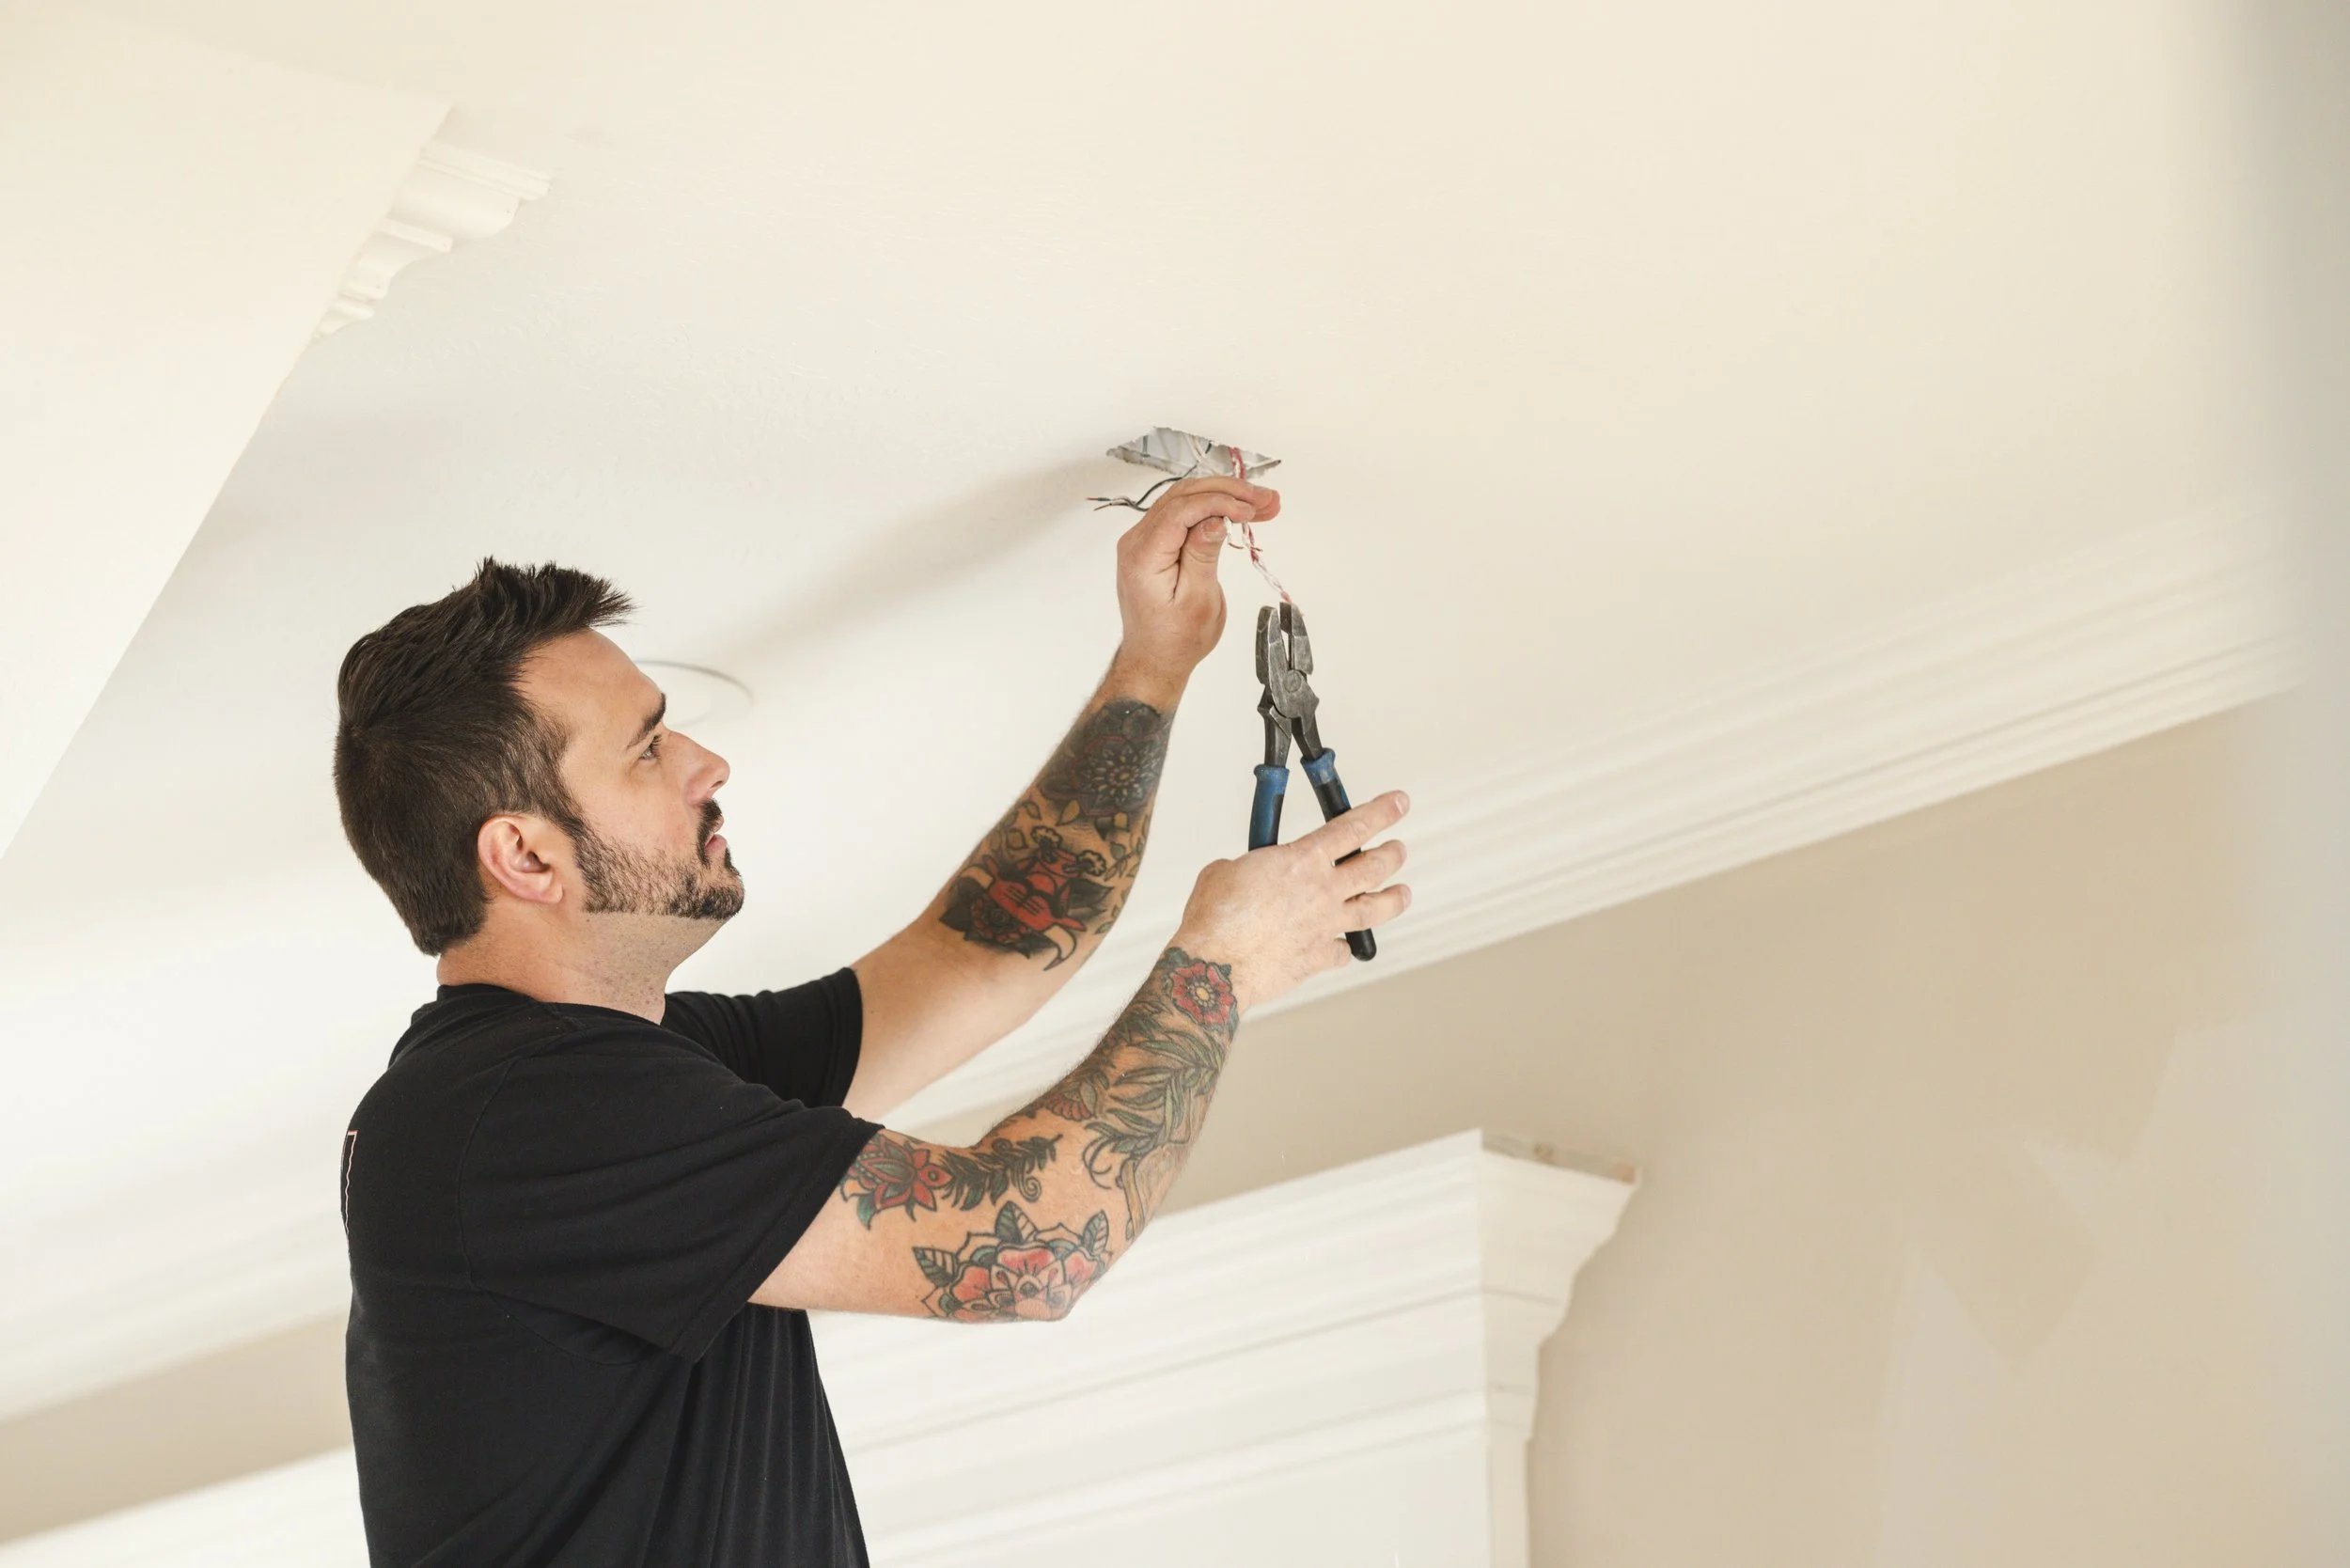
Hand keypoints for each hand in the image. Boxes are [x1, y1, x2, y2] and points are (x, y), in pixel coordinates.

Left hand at [1112, 476, 1280, 685]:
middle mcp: (1137, 542)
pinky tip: (1241, 513)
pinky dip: (1214, 510)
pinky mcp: (1155, 545)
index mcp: (1143, 556)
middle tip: (1266, 499)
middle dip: (1228, 493)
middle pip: (1184, 497)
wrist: (1155, 660)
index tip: (1250, 509)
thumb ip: (1203, 555)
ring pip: (1186, 501)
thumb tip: (1215, 519)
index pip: (1181, 510)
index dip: (1219, 502)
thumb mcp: (1197, 601)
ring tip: (1263, 504)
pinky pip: (1184, 516)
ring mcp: (1144, 541)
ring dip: (1225, 498)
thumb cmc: (1175, 641)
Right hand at [1172, 791, 1410, 1013]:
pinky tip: (1345, 945)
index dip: (1381, 811)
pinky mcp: (1319, 957)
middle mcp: (1323, 891)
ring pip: (1375, 909)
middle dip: (1392, 854)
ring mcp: (1326, 926)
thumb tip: (1250, 872)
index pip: (1353, 827)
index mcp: (1302, 861)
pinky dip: (1345, 947)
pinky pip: (1343, 951)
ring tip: (1404, 893)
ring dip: (1394, 899)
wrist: (1215, 966)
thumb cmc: (1216, 918)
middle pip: (1374, 866)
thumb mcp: (1227, 870)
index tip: (1398, 803)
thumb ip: (1252, 866)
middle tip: (1398, 849)